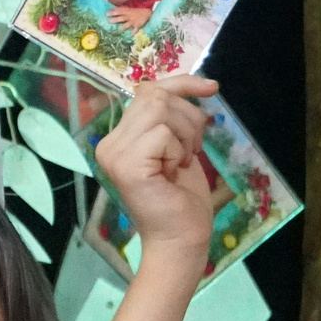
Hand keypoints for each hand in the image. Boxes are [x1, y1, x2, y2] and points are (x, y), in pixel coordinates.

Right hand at [94, 75, 218, 277]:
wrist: (180, 238)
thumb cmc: (182, 197)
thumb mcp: (179, 145)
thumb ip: (172, 116)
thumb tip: (190, 83)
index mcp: (119, 138)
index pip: (147, 90)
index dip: (181, 82)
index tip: (211, 88)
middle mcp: (109, 143)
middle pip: (155, 95)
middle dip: (188, 116)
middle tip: (192, 149)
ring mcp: (114, 154)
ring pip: (160, 109)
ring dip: (185, 134)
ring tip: (182, 162)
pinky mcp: (127, 165)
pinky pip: (163, 133)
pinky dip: (178, 150)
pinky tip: (174, 172)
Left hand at [109, 3, 153, 29]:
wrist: (148, 13)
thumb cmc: (136, 12)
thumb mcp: (129, 10)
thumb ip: (122, 10)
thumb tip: (113, 9)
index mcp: (127, 12)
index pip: (119, 11)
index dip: (113, 12)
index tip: (106, 13)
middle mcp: (129, 16)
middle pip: (121, 17)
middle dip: (116, 19)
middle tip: (109, 21)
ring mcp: (134, 21)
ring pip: (128, 23)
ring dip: (124, 26)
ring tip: (119, 29)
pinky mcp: (138, 25)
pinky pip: (136, 28)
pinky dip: (134, 31)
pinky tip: (131, 35)